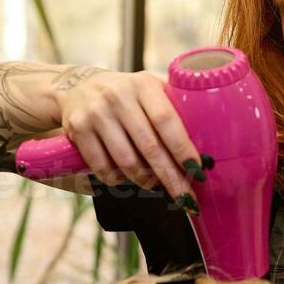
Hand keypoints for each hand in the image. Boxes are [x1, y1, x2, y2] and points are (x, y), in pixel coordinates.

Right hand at [53, 69, 200, 199]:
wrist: (76, 87)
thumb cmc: (126, 94)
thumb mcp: (148, 88)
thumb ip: (172, 105)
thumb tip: (206, 141)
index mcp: (143, 85)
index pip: (167, 121)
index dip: (183, 150)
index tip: (197, 172)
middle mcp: (119, 96)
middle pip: (149, 147)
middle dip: (171, 177)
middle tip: (185, 198)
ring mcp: (96, 113)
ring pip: (126, 162)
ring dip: (145, 180)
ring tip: (154, 184)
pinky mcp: (78, 129)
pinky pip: (103, 167)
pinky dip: (118, 180)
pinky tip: (126, 178)